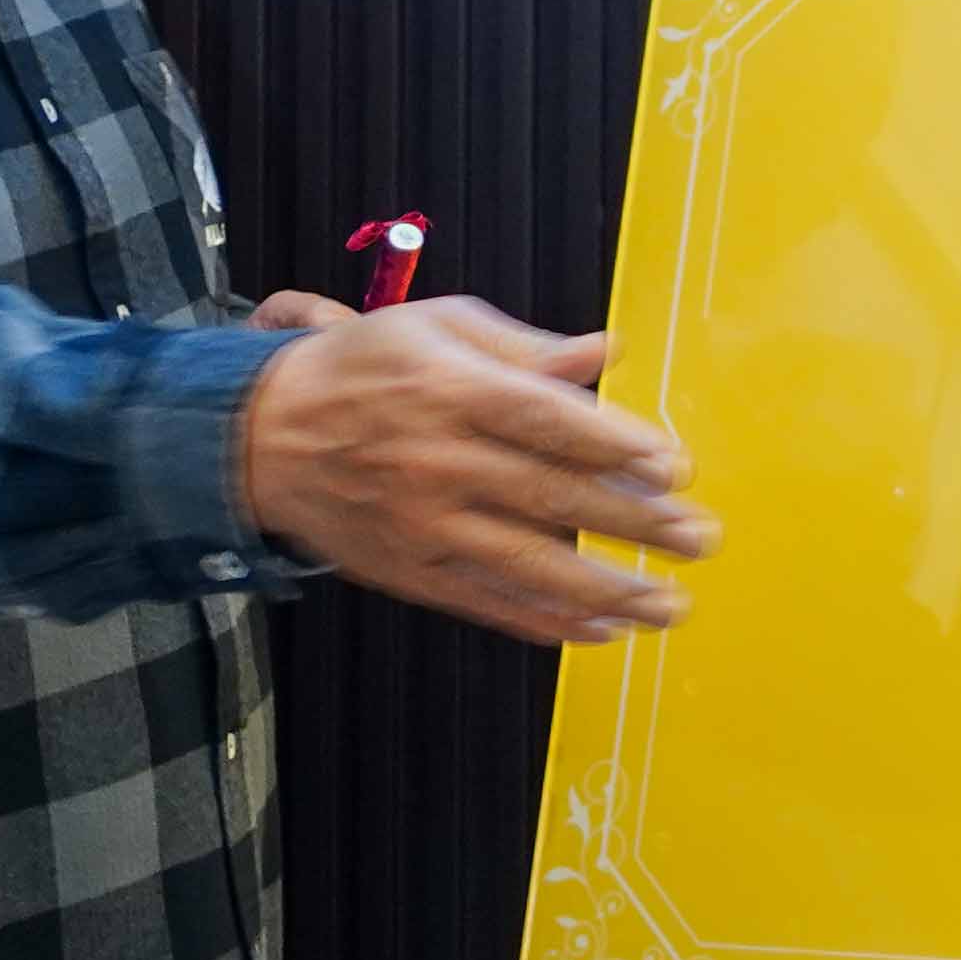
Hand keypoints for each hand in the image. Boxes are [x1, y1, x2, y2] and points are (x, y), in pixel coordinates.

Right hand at [235, 293, 714, 645]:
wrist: (260, 435)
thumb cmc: (361, 369)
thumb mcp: (436, 328)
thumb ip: (525, 348)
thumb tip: (605, 352)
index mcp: (451, 391)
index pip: (545, 421)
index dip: (613, 446)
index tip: (675, 468)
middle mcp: (439, 462)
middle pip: (550, 497)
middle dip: (634, 524)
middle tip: (699, 539)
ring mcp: (423, 524)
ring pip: (526, 564)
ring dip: (606, 590)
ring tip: (670, 603)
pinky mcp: (409, 570)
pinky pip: (486, 602)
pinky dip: (545, 622)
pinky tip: (602, 630)